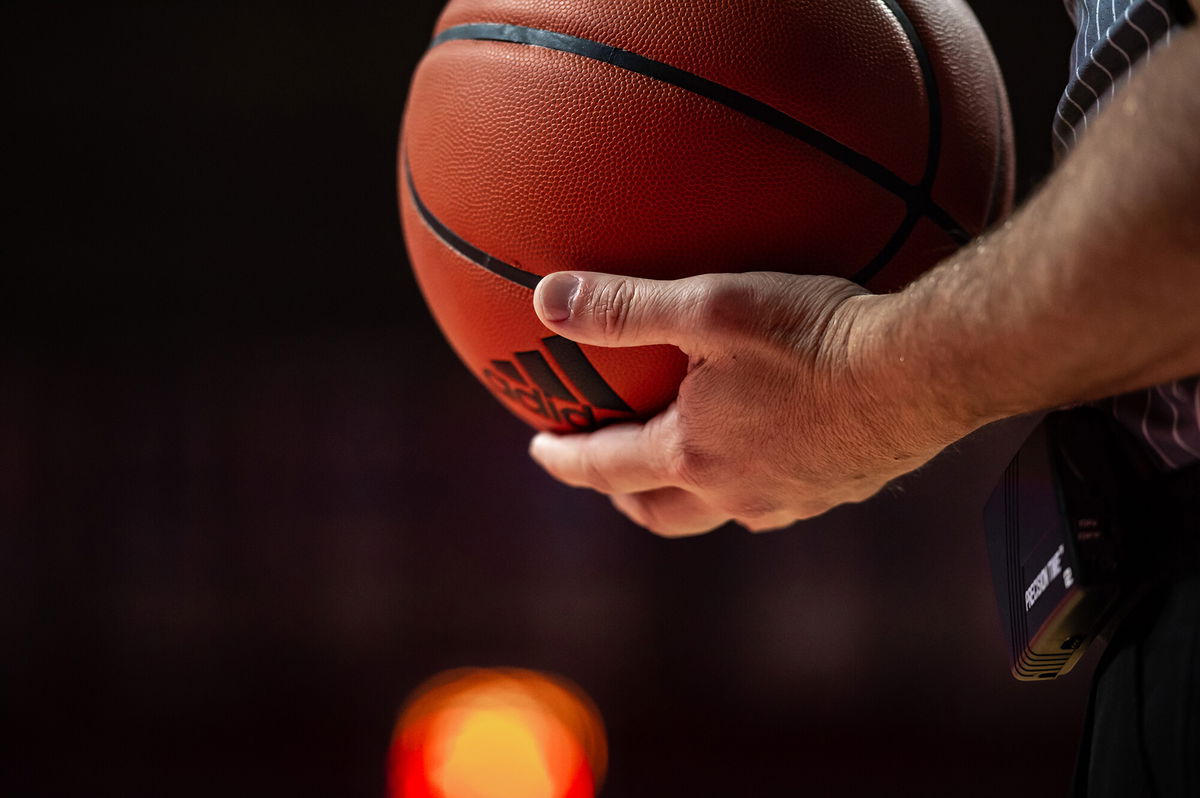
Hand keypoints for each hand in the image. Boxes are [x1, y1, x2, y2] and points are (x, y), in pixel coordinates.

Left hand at [528, 270, 975, 535]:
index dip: (565, 459)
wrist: (921, 372)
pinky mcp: (837, 492)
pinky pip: (776, 499)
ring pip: (719, 511)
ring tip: (683, 463)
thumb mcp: (710, 306)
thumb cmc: (814, 334)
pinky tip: (767, 447)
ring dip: (686, 494)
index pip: (606, 468)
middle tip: (607, 470)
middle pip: (659, 512)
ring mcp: (789, 500)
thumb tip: (546, 300)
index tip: (539, 450)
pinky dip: (748, 481)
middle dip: (622, 494)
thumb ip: (625, 306)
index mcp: (693, 453)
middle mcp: (735, 492)